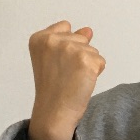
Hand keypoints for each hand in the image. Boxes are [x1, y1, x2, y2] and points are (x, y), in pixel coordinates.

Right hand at [27, 20, 105, 139]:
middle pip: (81, 38)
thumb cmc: (53, 89)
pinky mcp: (86, 60)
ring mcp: (69, 49)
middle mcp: (53, 40)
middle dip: (78, 55)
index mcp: (39, 38)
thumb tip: (88, 30)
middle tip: (65, 74)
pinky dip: (95, 73)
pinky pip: (100, 61)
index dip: (67, 46)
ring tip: (72, 79)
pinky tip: (81, 82)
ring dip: (87, 65)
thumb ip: (69, 40)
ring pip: (92, 50)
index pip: (65, 27)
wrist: (55, 112)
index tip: (57, 64)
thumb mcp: (53, 59)